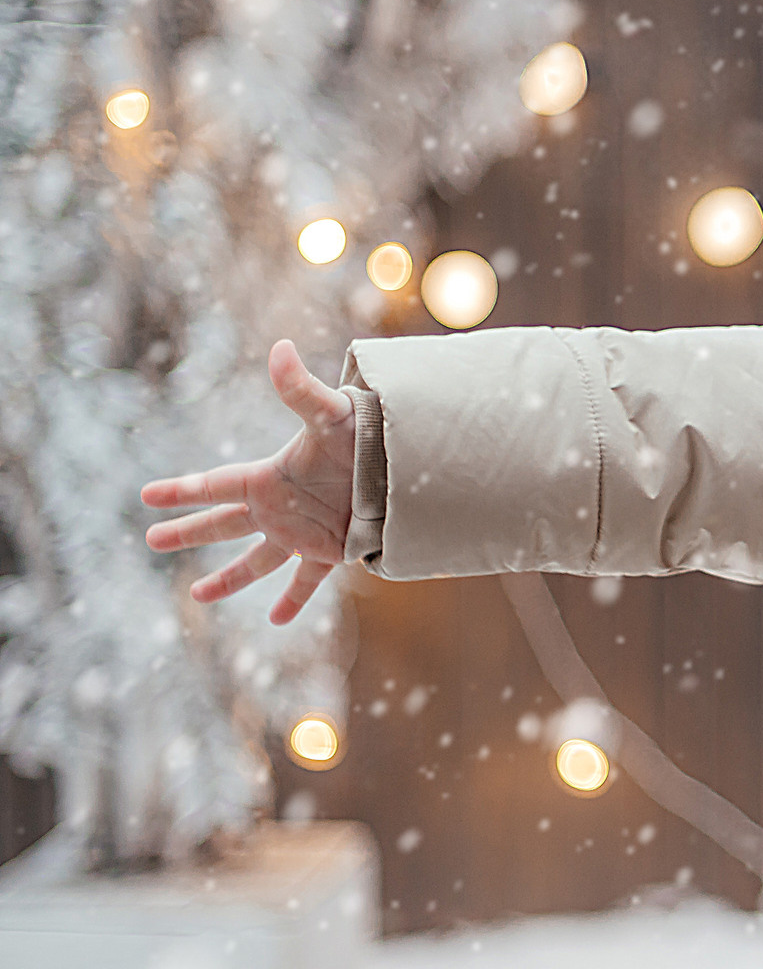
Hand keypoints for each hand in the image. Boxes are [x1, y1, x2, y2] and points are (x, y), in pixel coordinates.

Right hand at [141, 340, 358, 624]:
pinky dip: (293, 599)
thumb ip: (300, 389)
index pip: (216, 486)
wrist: (409, 464)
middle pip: (224, 524)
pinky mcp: (332, 550)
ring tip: (199, 596)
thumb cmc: (368, 434)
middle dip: (188, 532)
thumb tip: (281, 348)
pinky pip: (307, 579)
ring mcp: (304, 531)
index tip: (147, 495)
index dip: (182, 491)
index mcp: (271, 477)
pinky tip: (278, 620)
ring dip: (229, 578)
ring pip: (258, 560)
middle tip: (152, 540)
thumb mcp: (330, 413)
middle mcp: (281, 507)